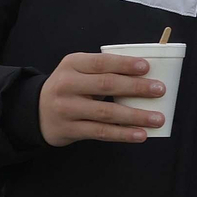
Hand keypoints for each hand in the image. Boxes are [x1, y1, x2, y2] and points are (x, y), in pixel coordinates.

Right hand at [38, 52, 164, 146]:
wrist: (35, 111)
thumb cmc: (70, 87)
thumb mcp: (78, 71)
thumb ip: (103, 70)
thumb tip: (146, 75)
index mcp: (72, 64)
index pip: (101, 62)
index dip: (124, 64)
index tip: (147, 67)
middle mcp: (67, 85)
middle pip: (106, 85)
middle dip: (136, 88)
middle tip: (160, 90)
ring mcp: (66, 108)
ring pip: (106, 112)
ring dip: (135, 116)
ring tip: (158, 118)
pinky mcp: (69, 129)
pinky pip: (100, 132)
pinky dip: (123, 134)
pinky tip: (141, 135)